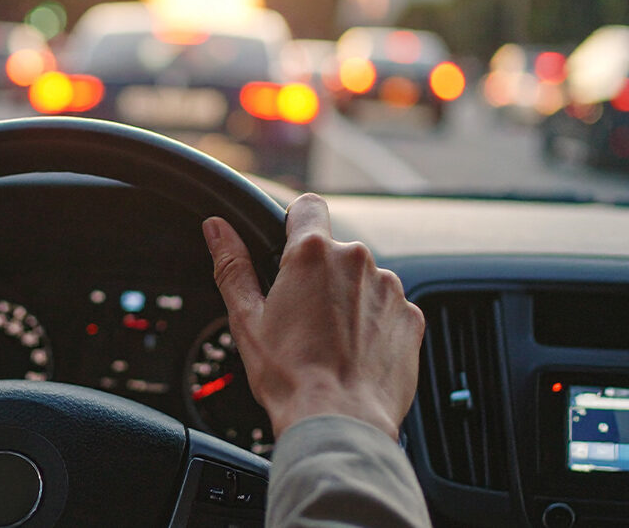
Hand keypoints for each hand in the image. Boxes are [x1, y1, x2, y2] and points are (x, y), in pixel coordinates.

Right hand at [201, 193, 423, 440]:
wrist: (340, 422)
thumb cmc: (291, 376)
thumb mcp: (246, 319)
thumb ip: (232, 265)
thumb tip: (216, 228)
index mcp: (312, 254)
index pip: (307, 207)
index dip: (295, 224)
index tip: (288, 250)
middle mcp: (357, 261)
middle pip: (335, 251)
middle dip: (319, 275)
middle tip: (302, 317)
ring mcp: (390, 288)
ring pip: (362, 280)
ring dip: (348, 300)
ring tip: (330, 341)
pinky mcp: (411, 317)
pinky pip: (388, 308)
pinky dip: (374, 324)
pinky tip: (355, 353)